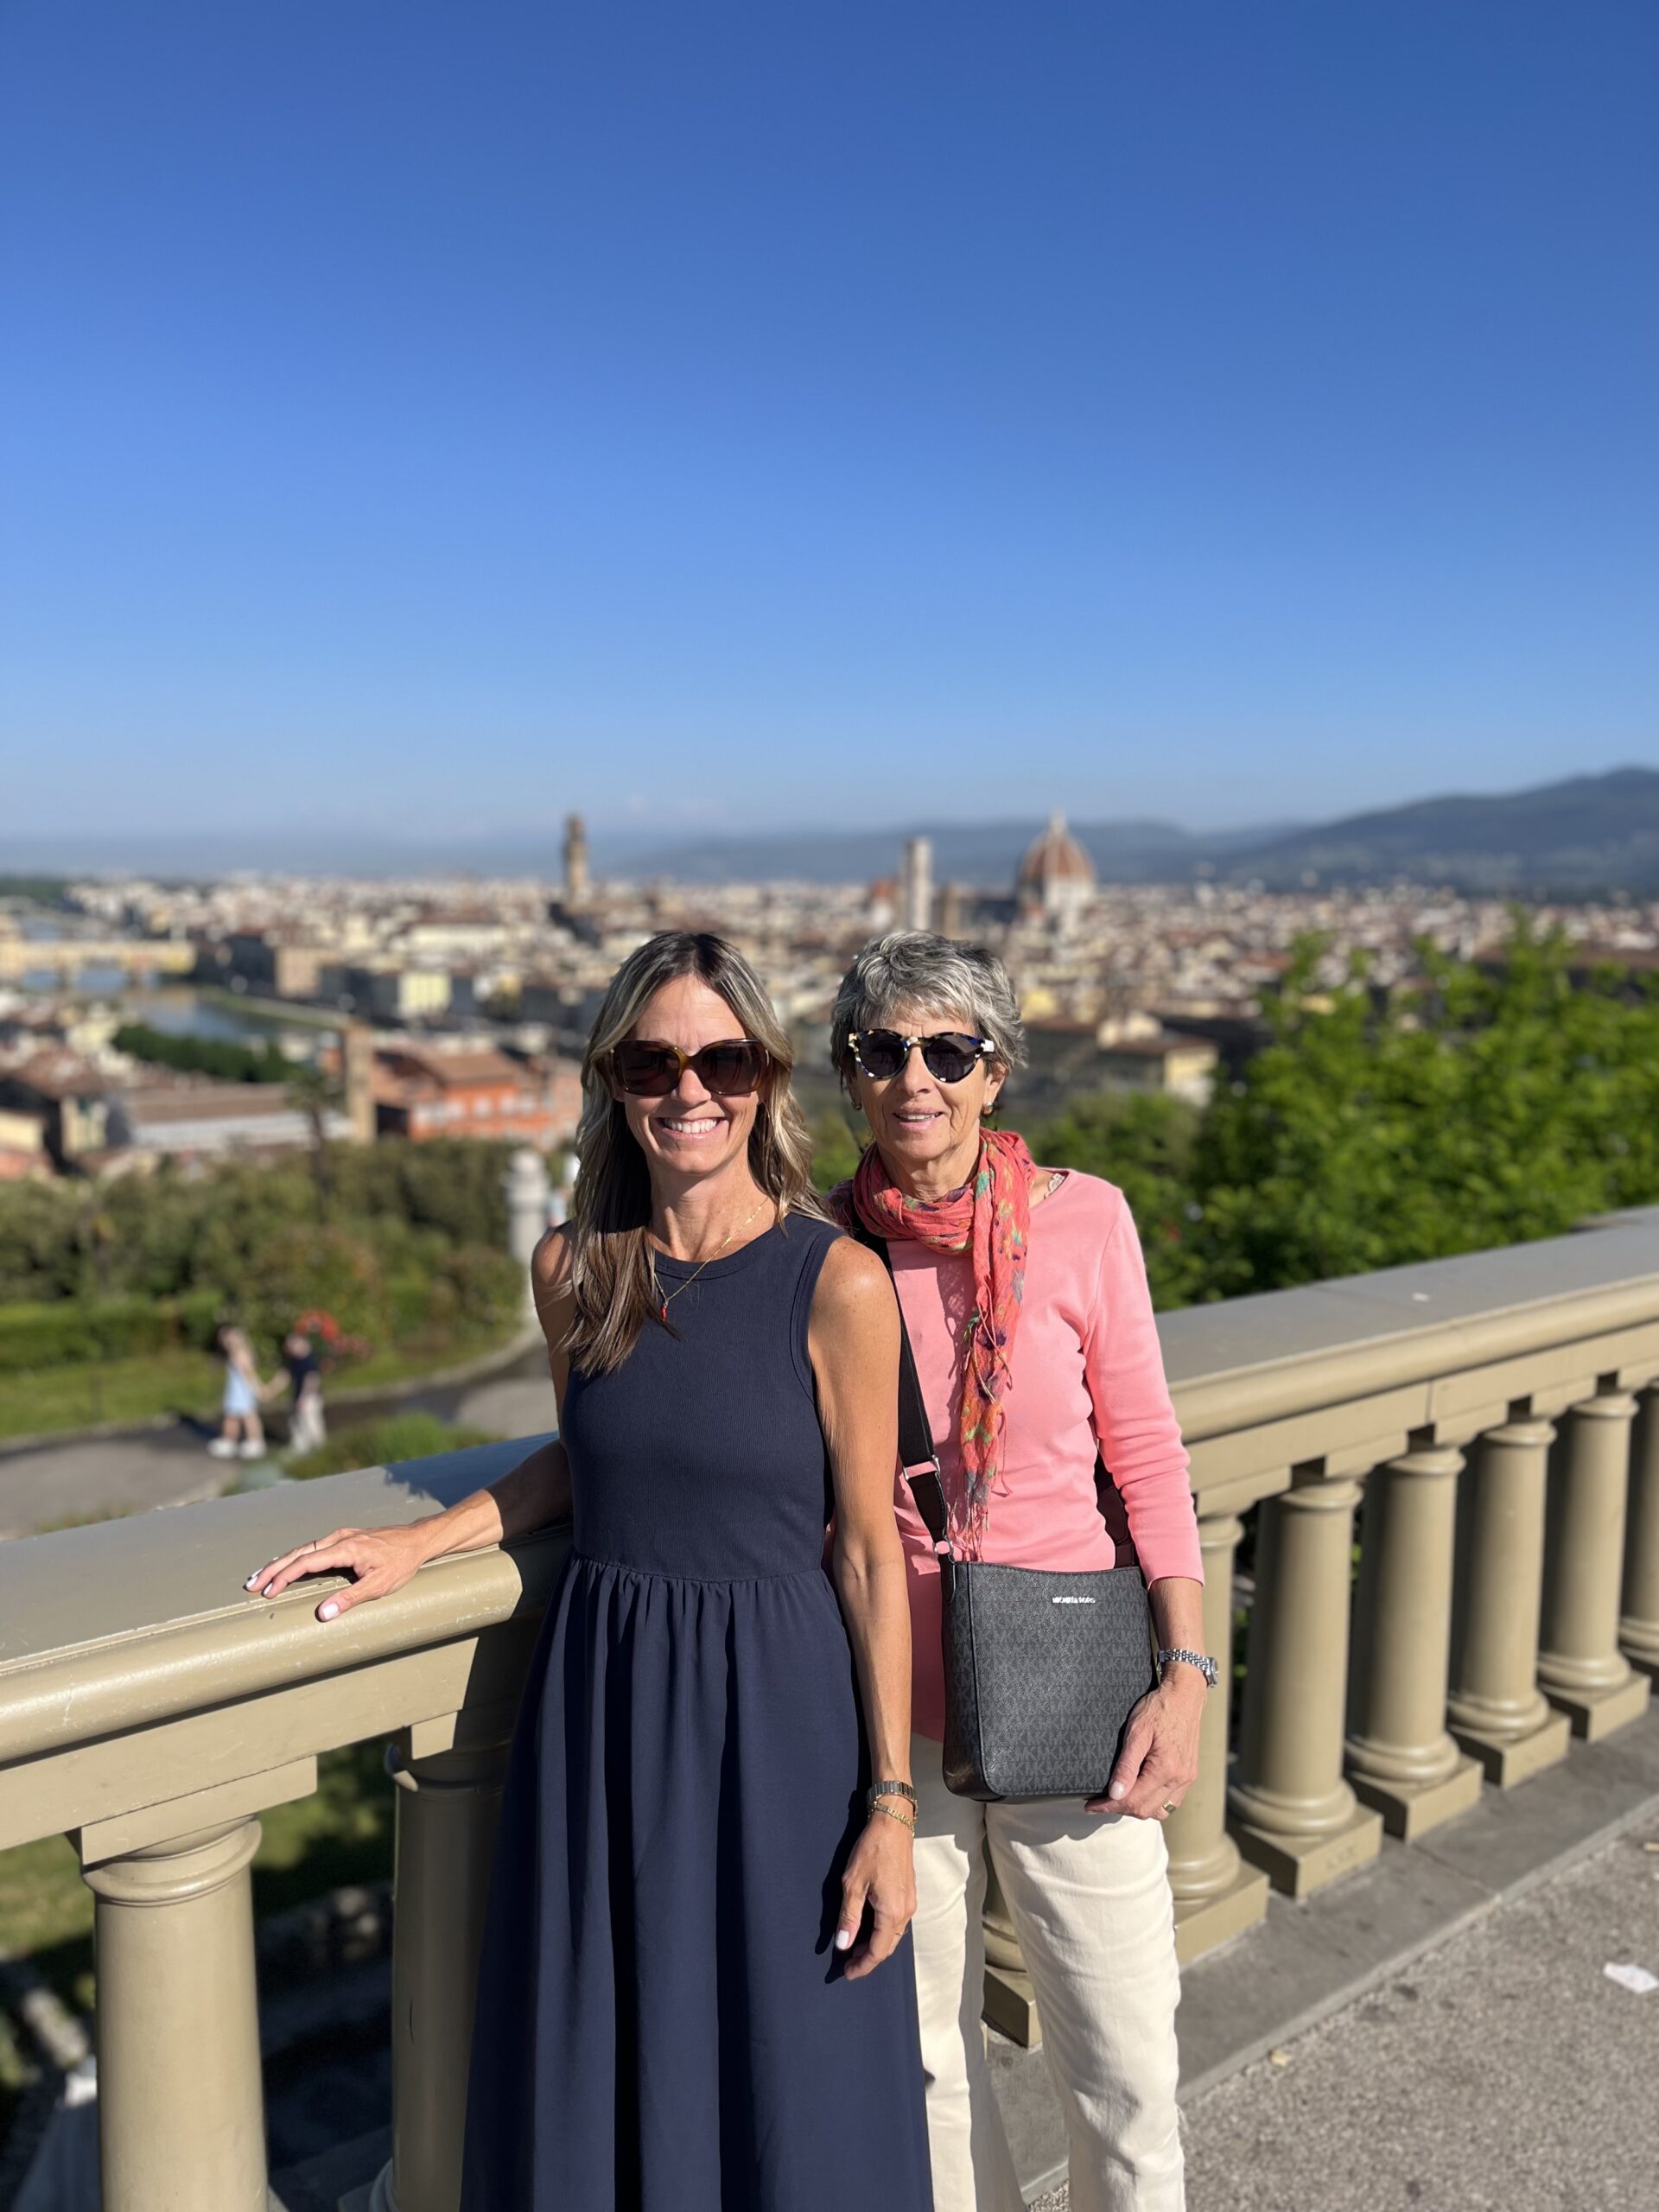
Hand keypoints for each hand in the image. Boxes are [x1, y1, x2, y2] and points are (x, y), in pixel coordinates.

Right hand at [244, 1523, 433, 1620]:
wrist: (417, 1540)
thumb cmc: (401, 1563)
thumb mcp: (379, 1585)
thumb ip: (349, 1599)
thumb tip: (321, 1614)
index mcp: (345, 1547)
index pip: (306, 1562)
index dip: (284, 1577)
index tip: (268, 1592)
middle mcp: (339, 1538)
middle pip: (298, 1553)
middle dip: (273, 1569)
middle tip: (251, 1584)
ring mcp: (340, 1536)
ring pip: (303, 1549)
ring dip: (281, 1562)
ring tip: (260, 1576)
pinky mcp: (343, 1538)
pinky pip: (312, 1547)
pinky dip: (295, 1557)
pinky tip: (286, 1565)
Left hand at [834, 1811, 915, 1979]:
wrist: (894, 1823)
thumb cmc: (872, 1850)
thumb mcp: (853, 1883)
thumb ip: (849, 1917)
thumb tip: (843, 1945)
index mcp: (892, 1912)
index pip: (878, 1951)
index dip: (863, 1965)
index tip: (847, 1973)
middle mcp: (906, 1912)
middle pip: (888, 1946)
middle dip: (869, 1958)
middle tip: (848, 1964)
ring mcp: (910, 1903)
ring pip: (894, 1935)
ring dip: (876, 1945)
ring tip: (855, 1948)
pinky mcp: (909, 1895)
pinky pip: (897, 1923)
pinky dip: (883, 1932)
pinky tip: (869, 1928)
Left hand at [1086, 1672, 1204, 1820]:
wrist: (1185, 1695)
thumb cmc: (1159, 1708)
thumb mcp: (1137, 1732)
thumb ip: (1126, 1765)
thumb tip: (1115, 1794)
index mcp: (1166, 1769)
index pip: (1133, 1800)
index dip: (1109, 1806)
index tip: (1091, 1805)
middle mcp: (1180, 1779)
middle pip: (1146, 1810)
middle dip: (1120, 1808)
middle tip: (1100, 1801)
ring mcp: (1187, 1778)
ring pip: (1160, 1811)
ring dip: (1138, 1808)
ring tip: (1119, 1798)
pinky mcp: (1190, 1775)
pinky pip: (1172, 1801)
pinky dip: (1154, 1803)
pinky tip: (1141, 1793)